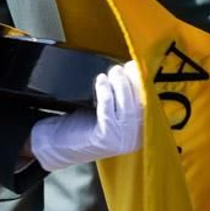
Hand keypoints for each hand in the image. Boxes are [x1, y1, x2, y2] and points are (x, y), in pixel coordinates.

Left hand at [29, 60, 144, 171]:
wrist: (61, 144)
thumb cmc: (86, 124)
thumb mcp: (111, 112)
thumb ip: (124, 98)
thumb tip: (132, 70)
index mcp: (140, 133)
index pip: (148, 107)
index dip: (145, 85)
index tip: (139, 68)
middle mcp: (133, 139)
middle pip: (140, 107)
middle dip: (135, 83)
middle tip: (126, 66)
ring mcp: (120, 141)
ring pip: (126, 109)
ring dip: (120, 86)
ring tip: (115, 71)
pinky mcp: (104, 139)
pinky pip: (107, 113)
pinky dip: (105, 94)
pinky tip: (101, 81)